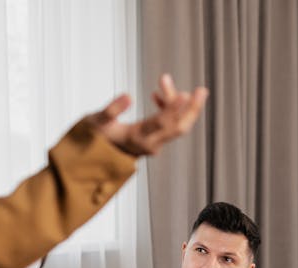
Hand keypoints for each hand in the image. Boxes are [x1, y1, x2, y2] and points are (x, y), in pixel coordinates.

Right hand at [84, 74, 207, 156]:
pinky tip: (157, 95)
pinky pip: (168, 125)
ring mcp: (155, 144)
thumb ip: (112, 109)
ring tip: (165, 80)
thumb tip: (128, 96)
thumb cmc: (95, 138)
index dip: (173, 108)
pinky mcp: (156, 141)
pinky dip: (167, 109)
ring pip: (176, 125)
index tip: (185, 94)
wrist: (96, 157)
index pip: (161, 123)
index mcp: (136, 138)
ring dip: (178, 104)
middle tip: (202, 90)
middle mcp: (150, 143)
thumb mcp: (98, 122)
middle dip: (192, 109)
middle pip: (178, 127)